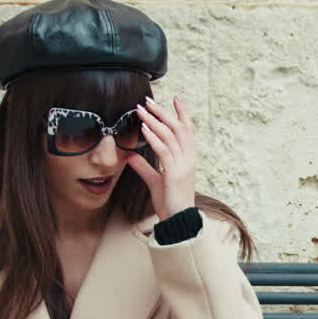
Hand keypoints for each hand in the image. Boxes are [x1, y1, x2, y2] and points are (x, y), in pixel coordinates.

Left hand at [124, 94, 196, 220]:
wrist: (178, 221)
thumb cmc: (169, 203)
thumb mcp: (154, 181)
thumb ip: (144, 167)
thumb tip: (129, 154)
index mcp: (188, 159)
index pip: (187, 130)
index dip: (182, 113)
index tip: (176, 97)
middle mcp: (188, 159)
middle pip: (178, 128)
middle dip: (163, 112)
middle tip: (149, 101)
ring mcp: (183, 165)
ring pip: (170, 135)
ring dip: (154, 120)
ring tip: (141, 110)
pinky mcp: (175, 173)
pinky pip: (163, 150)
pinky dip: (153, 137)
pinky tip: (143, 128)